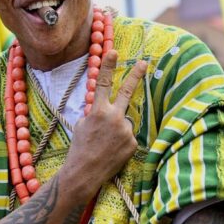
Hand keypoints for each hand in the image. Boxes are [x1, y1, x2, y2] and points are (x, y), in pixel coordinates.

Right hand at [63, 50, 146, 198]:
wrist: (85, 172)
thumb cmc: (80, 147)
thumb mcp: (82, 124)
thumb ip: (95, 112)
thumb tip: (105, 106)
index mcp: (98, 111)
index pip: (104, 83)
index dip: (108, 66)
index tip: (114, 51)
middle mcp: (114, 117)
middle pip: (127, 92)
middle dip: (135, 75)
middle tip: (143, 62)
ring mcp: (125, 130)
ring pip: (125, 122)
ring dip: (118, 130)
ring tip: (106, 144)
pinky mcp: (132, 142)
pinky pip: (129, 136)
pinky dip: (122, 142)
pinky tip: (113, 151)